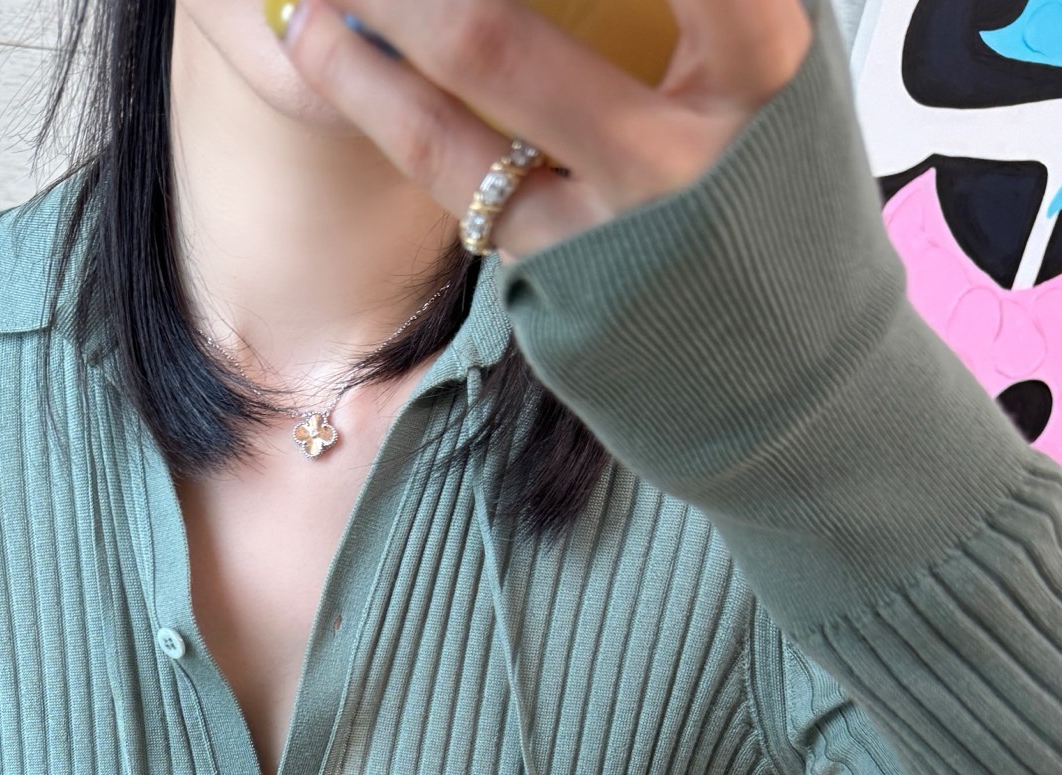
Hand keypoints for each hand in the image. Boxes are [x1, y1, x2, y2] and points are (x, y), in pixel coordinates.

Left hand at [273, 0, 814, 265]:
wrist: (794, 378)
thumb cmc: (773, 197)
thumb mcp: (769, 74)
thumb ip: (707, 7)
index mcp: (768, 58)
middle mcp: (696, 136)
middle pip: (510, 21)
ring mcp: (620, 217)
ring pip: (469, 89)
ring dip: (374, 21)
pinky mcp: (561, 280)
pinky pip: (453, 175)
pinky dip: (383, 103)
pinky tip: (339, 59)